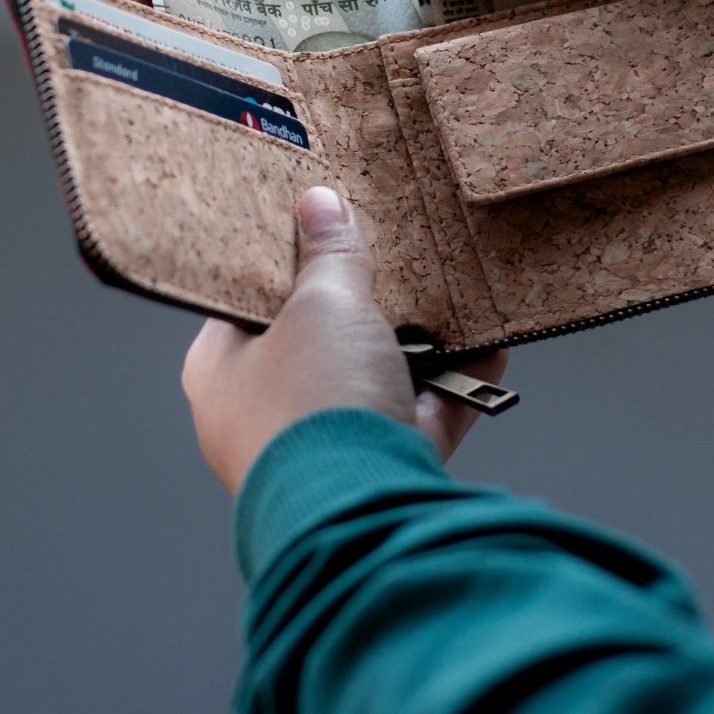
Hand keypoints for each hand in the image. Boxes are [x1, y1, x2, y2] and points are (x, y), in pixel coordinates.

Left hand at [182, 186, 505, 493]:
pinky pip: (420, 415)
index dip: (287, 259)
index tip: (323, 223)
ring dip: (419, 343)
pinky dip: (455, 384)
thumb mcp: (324, 304)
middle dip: (364, 300)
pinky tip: (490, 348)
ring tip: (451, 295)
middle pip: (319, 337)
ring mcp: (324, 444)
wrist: (361, 511)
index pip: (247, 299)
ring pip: (375, 378)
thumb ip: (330, 253)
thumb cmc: (314, 403)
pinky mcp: (379, 468)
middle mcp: (266, 411)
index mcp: (223, 368)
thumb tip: (322, 203)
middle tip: (395, 254)